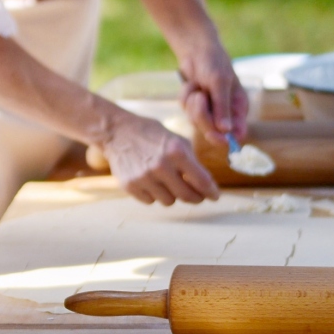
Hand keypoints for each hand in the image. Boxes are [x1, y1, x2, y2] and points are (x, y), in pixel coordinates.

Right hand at [100, 110, 218, 205]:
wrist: (117, 132)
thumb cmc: (151, 134)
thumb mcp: (176, 140)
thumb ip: (192, 161)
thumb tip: (205, 185)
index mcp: (176, 151)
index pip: (202, 181)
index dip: (211, 192)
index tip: (215, 196)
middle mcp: (161, 166)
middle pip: (187, 196)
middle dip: (195, 197)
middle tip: (197, 196)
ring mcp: (144, 177)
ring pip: (169, 201)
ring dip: (171, 194)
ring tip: (165, 181)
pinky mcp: (130, 185)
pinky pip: (150, 201)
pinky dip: (153, 194)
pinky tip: (149, 180)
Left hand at [179, 43, 248, 145]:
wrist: (197, 50)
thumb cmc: (214, 63)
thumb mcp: (219, 82)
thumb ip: (222, 107)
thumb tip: (226, 130)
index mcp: (238, 108)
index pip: (237, 133)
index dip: (227, 139)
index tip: (216, 137)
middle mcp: (225, 113)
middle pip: (212, 131)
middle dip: (202, 115)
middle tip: (200, 96)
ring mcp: (208, 110)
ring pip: (195, 121)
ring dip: (193, 103)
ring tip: (198, 86)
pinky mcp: (193, 106)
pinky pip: (185, 110)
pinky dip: (185, 97)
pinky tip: (192, 85)